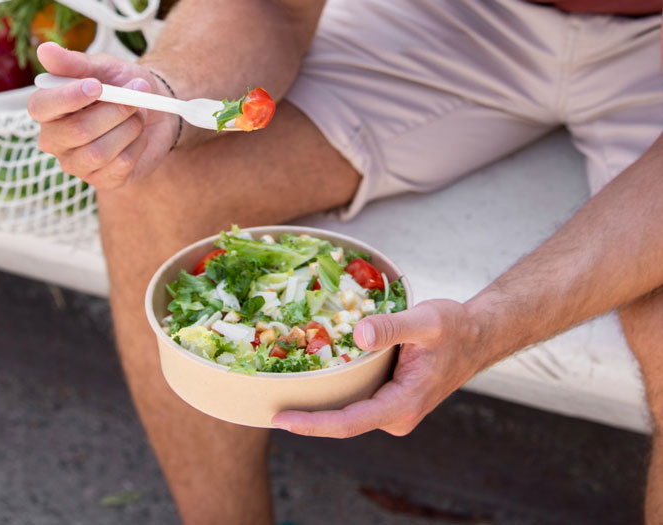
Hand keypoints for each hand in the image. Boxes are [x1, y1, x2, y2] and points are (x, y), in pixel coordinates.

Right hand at [27, 42, 178, 188]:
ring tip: (138, 115)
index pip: (41, 107)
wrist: (157, 112)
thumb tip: (44, 50)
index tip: (97, 85)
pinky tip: (139, 137)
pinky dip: (138, 145)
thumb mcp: (103, 68)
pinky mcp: (103, 181)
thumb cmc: (123, 87)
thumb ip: (75, 63)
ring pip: (99, 151)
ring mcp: (77, 164)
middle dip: (114, 112)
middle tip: (135, 97)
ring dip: (128, 129)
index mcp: (47, 110)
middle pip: (77, 131)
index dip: (69, 97)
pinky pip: (121, 165)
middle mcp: (55, 140)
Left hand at [271, 300, 484, 436]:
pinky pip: (356, 401)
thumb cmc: (455, 329)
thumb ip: (391, 328)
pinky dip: (334, 392)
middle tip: (267, 400)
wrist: (477, 336)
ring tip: (281, 389)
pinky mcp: (390, 399)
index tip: (280, 419)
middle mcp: (396, 414)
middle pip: (342, 422)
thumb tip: (357, 334)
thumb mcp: (426, 321)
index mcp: (404, 403)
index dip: (313, 424)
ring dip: (318, 404)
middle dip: (307, 416)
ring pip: (348, 412)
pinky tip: (313, 378)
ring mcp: (393, 409)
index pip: (349, 423)